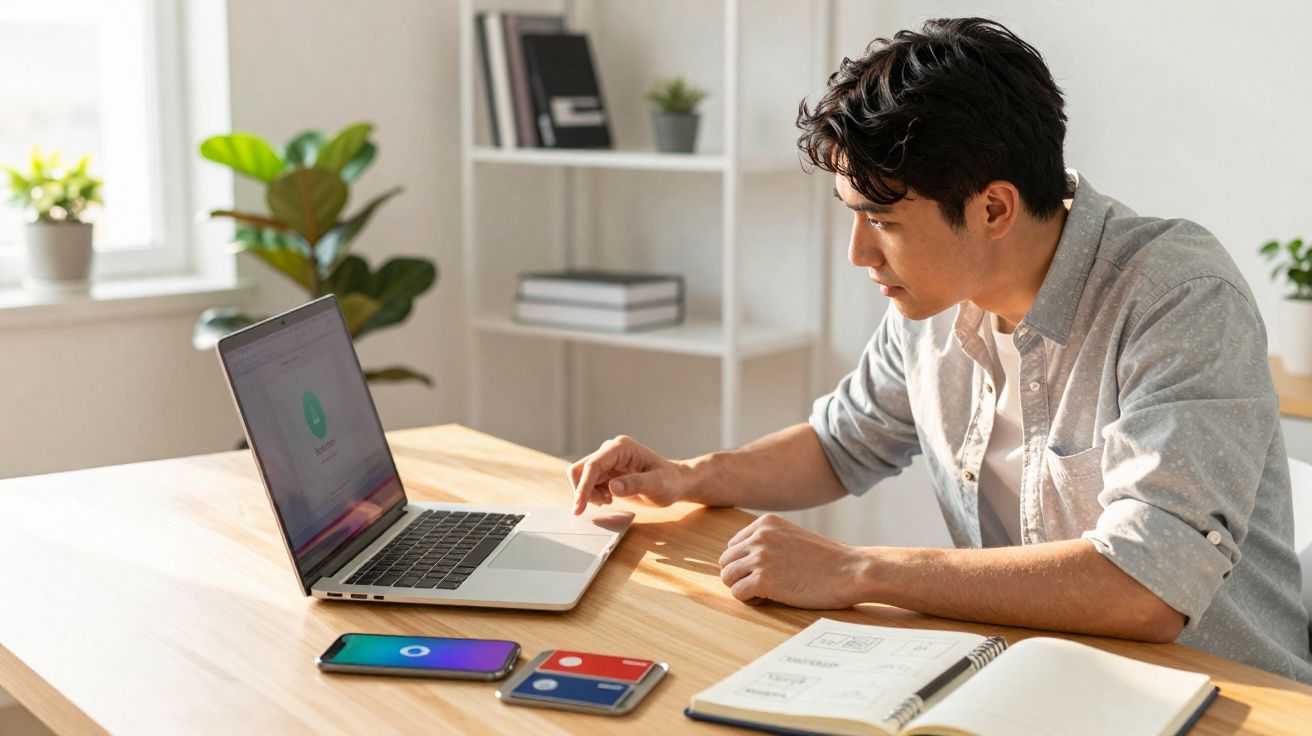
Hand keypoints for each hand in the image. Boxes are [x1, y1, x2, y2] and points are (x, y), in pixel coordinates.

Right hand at [567, 435, 690, 514]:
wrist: (675, 482)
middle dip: (584, 490)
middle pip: (581, 469)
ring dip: (588, 493)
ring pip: (582, 477)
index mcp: (621, 448)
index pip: (593, 465)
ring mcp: (607, 461)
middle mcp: (610, 450)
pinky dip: (592, 494)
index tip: (579, 506)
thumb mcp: (657, 484)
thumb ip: (636, 484)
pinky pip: (589, 483)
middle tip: (603, 504)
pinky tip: (609, 499)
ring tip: (609, 501)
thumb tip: (612, 486)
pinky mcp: (606, 471)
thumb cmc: (670, 482)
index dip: (583, 486)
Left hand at [718, 513, 871, 608]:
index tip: (764, 572)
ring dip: (743, 588)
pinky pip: (738, 593)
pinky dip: (749, 600)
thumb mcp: (793, 537)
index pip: (734, 545)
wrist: (850, 571)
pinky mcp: (763, 579)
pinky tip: (768, 599)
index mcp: (765, 523)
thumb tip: (742, 561)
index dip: (745, 563)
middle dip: (740, 576)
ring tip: (765, 593)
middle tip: (763, 586)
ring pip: (728, 577)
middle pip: (726, 561)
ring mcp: (759, 557)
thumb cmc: (827, 560)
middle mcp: (759, 536)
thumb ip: (769, 542)